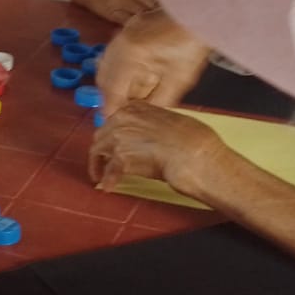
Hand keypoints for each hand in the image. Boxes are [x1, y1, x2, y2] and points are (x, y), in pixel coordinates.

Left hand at [89, 101, 227, 196]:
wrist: (196, 155)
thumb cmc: (194, 141)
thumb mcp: (171, 122)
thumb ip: (152, 126)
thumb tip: (147, 137)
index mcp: (137, 108)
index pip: (114, 120)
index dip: (112, 134)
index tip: (112, 143)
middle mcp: (124, 118)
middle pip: (102, 135)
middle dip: (102, 149)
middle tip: (104, 161)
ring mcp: (120, 136)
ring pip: (98, 150)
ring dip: (98, 165)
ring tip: (101, 176)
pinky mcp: (121, 157)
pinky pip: (109, 170)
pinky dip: (107, 180)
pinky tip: (108, 187)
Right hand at [98, 7, 211, 116]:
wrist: (198, 11)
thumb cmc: (192, 41)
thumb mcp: (179, 78)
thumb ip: (160, 99)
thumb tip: (147, 114)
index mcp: (129, 56)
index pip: (112, 90)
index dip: (111, 108)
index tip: (110, 120)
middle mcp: (119, 44)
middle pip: (104, 77)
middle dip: (109, 95)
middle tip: (118, 110)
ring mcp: (123, 34)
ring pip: (107, 64)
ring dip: (113, 82)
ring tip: (126, 96)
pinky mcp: (130, 28)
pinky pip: (115, 53)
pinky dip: (119, 68)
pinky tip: (132, 75)